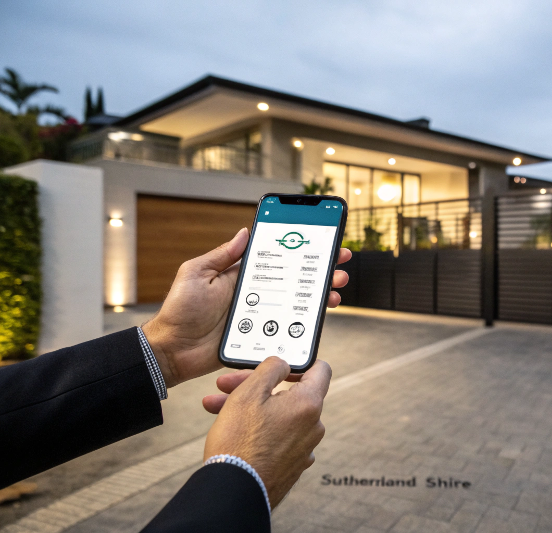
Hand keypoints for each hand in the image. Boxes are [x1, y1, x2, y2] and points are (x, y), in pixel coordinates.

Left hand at [142, 227, 351, 387]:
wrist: (172, 351)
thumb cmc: (180, 311)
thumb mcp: (196, 274)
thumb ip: (222, 255)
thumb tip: (244, 232)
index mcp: (242, 276)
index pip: (277, 258)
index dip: (299, 250)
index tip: (321, 241)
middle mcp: (256, 294)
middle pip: (294, 280)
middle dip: (319, 271)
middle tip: (339, 264)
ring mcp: (260, 316)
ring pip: (297, 304)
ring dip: (319, 296)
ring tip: (335, 290)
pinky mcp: (261, 337)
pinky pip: (287, 329)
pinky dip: (305, 324)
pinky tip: (319, 318)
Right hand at [203, 357, 330, 508]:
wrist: (232, 492)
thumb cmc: (239, 442)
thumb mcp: (250, 392)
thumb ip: (272, 367)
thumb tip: (284, 363)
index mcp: (309, 404)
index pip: (320, 369)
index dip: (298, 361)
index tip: (277, 365)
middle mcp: (313, 426)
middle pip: (290, 394)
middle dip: (257, 386)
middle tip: (227, 385)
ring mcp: (304, 448)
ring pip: (279, 416)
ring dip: (251, 408)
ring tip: (216, 407)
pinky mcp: (292, 465)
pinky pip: (278, 437)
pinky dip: (259, 429)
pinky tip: (232, 430)